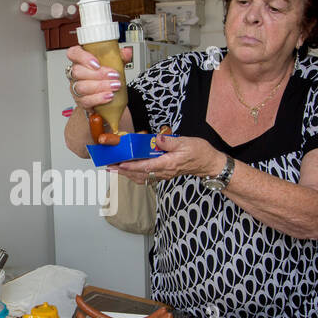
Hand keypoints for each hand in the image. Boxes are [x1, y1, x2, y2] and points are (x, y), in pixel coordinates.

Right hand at [65, 44, 132, 111]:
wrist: (105, 94)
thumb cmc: (104, 76)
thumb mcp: (113, 63)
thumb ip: (119, 57)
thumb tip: (127, 52)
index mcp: (80, 60)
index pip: (73, 53)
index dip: (83, 57)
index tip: (97, 63)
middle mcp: (75, 74)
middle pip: (77, 71)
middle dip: (98, 74)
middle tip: (113, 75)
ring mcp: (76, 88)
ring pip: (81, 87)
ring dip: (100, 86)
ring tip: (115, 86)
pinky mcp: (80, 101)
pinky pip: (85, 100)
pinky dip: (99, 98)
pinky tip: (109, 96)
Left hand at [110, 135, 224, 184]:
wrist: (208, 163)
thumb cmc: (199, 152)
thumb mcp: (185, 142)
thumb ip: (169, 141)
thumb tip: (158, 139)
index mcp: (169, 163)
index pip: (146, 166)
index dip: (132, 166)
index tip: (120, 163)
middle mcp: (164, 171)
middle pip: (139, 174)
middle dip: (123, 171)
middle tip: (109, 166)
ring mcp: (164, 174)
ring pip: (141, 177)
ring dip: (127, 174)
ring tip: (114, 168)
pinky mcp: (164, 173)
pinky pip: (146, 177)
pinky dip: (135, 174)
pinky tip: (127, 170)